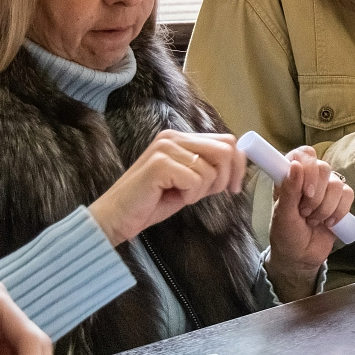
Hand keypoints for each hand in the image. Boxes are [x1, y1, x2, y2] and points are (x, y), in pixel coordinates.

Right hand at [88, 130, 244, 245]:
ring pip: (211, 170)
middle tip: (212, 194)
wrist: (116, 217)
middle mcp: (173, 137)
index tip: (233, 187)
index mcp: (180, 137)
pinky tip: (172, 196)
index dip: (238, 164)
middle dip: (225, 178)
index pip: (226, 140)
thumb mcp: (187, 181)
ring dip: (202, 191)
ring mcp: (165, 148)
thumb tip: (237, 165)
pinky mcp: (160, 164)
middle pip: (225, 150)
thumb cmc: (151, 201)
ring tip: (181, 195)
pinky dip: (190, 196)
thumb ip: (208, 168)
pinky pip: (196, 181)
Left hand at [264, 147, 353, 301]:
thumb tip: (295, 165)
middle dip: (316, 196)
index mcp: (290, 176)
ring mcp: (326, 189)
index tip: (305, 192)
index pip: (303, 154)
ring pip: (337, 184)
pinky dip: (339, 211)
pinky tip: (329, 222)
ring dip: (325, 207)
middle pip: (323, 167)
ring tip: (313, 220)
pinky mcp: (340, 201)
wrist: (301, 257)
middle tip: (304, 212)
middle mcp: (309, 178)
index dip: (308, 168)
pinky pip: (348, 195)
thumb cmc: (286, 235)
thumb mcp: (282, 215)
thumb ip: (288, 190)